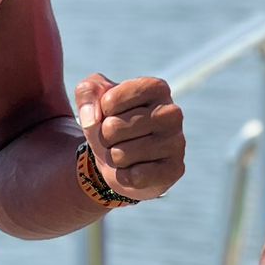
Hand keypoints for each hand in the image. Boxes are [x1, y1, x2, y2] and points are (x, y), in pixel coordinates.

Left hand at [75, 73, 184, 200]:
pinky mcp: (175, 170)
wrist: (121, 157)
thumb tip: (91, 120)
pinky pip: (135, 177)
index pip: (110, 101)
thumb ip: (87, 92)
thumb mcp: (93, 95)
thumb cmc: (111, 119)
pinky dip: (125, 176)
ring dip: (114, 157)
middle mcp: (172, 112)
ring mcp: (177, 142)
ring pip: (121, 155)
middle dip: (105, 137)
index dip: (102, 111)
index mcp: (156, 87)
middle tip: (116, 138)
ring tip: (125, 152)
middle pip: (113, 128)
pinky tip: (134, 169)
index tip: (112, 113)